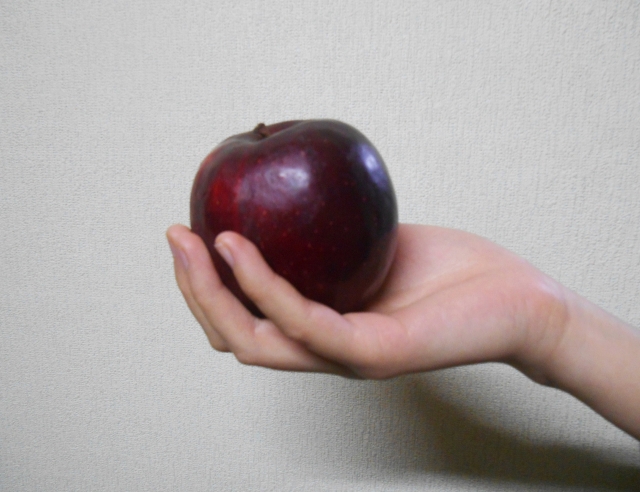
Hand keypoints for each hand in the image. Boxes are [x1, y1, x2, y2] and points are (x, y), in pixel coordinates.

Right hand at [166, 223, 567, 379]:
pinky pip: (302, 321)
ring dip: (213, 292)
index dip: (205, 284)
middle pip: (234, 336)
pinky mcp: (372, 354)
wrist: (517, 301)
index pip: (245, 318)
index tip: (189, 232)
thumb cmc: (451, 272)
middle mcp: (324, 349)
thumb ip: (329, 235)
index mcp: (321, 326)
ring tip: (193, 242)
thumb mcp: (375, 242)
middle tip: (174, 236)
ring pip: (255, 339)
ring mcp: (345, 357)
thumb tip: (291, 190)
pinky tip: (240, 247)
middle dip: (193, 289)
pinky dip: (263, 285)